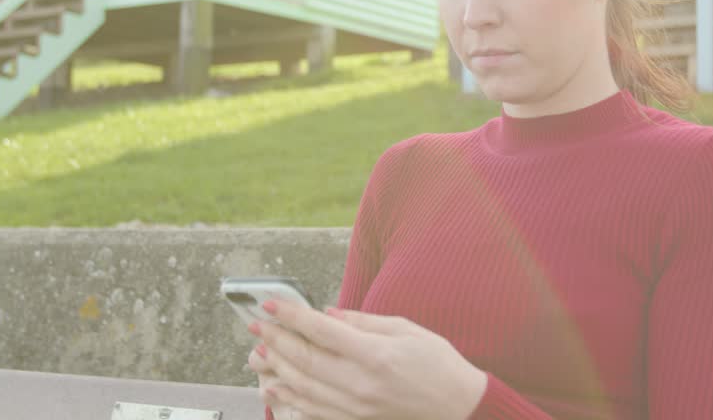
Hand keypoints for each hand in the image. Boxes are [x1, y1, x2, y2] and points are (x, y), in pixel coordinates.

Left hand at [249, 300, 487, 419]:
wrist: (457, 405)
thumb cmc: (437, 362)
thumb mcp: (405, 328)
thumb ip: (362, 322)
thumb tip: (325, 314)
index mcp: (374, 354)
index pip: (321, 331)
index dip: (292, 316)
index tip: (271, 304)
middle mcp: (360, 383)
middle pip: (305, 359)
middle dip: (276, 339)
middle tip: (256, 325)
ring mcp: (356, 406)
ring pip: (303, 387)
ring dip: (277, 368)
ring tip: (259, 352)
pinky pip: (314, 410)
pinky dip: (290, 398)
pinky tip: (275, 387)